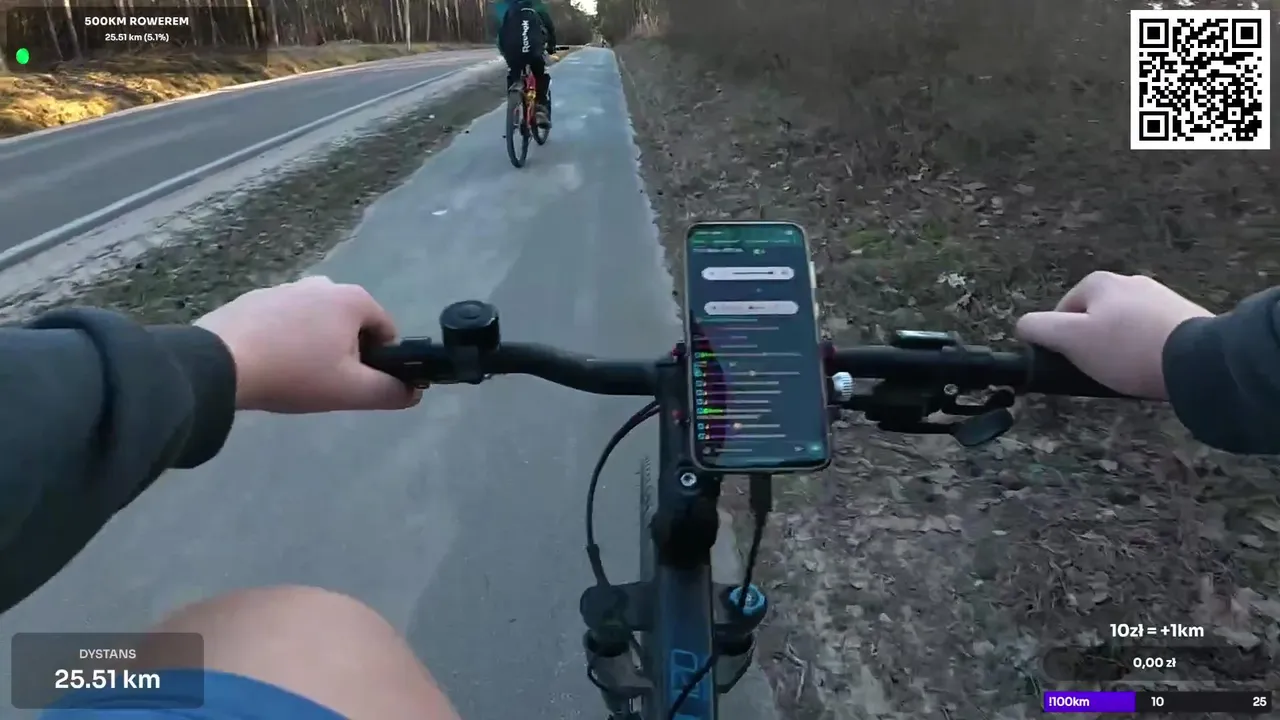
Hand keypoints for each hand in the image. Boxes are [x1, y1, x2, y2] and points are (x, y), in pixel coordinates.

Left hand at [195, 276, 420, 412]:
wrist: (218, 363)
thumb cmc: (294, 373)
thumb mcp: (350, 391)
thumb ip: (389, 392)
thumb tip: (412, 392)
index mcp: (352, 299)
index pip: (387, 331)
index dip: (382, 361)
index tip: (359, 383)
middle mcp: (323, 284)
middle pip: (351, 324)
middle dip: (346, 352)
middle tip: (325, 382)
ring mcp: (286, 287)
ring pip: (317, 322)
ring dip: (315, 345)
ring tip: (294, 376)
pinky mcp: (254, 298)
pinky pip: (284, 321)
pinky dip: (285, 340)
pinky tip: (269, 364)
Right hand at [1015, 271, 1212, 398]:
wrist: (1196, 360)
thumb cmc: (1127, 349)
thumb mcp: (1070, 340)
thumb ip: (1038, 329)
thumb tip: (1024, 326)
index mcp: (1098, 283)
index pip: (1060, 313)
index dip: (1060, 342)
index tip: (1073, 364)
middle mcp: (1128, 281)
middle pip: (1092, 320)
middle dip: (1092, 344)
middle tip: (1100, 371)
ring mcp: (1159, 296)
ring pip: (1122, 327)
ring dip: (1119, 348)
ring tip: (1128, 372)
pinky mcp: (1183, 315)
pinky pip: (1150, 334)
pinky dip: (1145, 350)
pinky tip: (1151, 367)